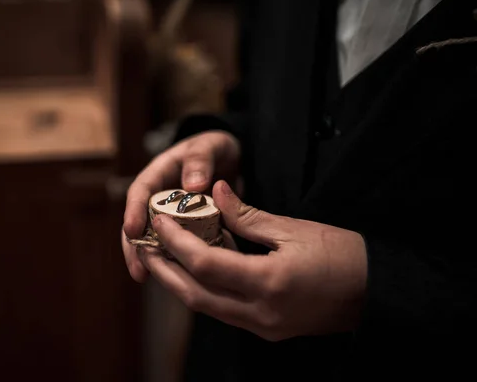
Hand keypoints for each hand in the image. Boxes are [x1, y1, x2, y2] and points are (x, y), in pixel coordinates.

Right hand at [122, 131, 240, 282]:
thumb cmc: (215, 148)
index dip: (133, 211)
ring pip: (153, 239)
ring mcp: (168, 215)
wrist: (229, 160)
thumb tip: (192, 185)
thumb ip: (201, 159)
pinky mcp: (182, 229)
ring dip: (150, 260)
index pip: (140, 192)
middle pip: (139, 223)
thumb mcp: (211, 145)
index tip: (132, 230)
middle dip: (135, 247)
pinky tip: (179, 280)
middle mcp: (158, 197)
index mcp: (159, 173)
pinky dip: (174, 262)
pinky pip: (174, 247)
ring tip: (148, 279)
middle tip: (138, 271)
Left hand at [137, 180, 367, 340]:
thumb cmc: (343, 255)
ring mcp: (263, 326)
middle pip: (195, 295)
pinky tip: (197, 269)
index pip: (205, 265)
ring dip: (181, 282)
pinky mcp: (267, 328)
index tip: (159, 220)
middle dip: (165, 270)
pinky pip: (224, 310)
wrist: (376, 292)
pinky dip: (204, 290)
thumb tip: (215, 193)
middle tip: (145, 246)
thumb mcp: (294, 229)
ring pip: (207, 307)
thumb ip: (247, 215)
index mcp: (269, 283)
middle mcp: (260, 313)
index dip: (176, 242)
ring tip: (163, 256)